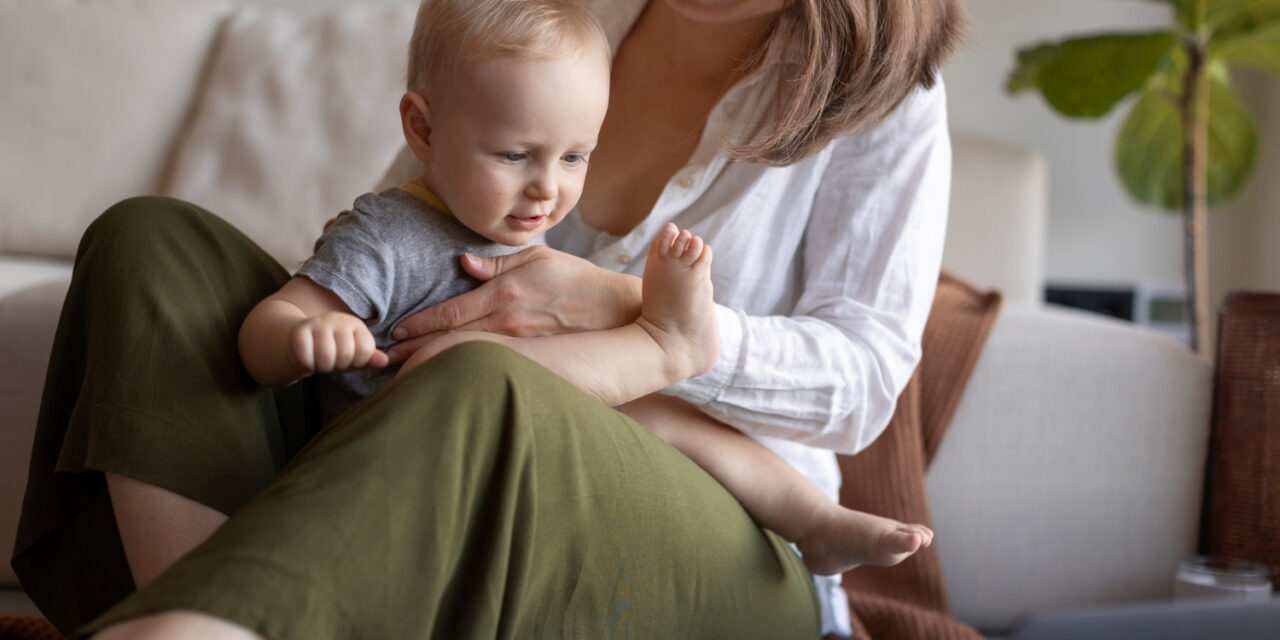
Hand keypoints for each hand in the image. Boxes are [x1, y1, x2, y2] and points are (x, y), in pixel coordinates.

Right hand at [289, 312, 387, 374]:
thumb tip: (385, 361)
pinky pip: (307, 358)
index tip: (347, 358)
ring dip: (322, 366)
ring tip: (319, 359)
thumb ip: (367, 358)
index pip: (365, 350)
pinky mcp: (299, 332)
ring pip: (327, 358)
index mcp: (355, 324)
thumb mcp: (351, 355)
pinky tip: (307, 358)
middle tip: (330, 360)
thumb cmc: (328, 350)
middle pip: (346, 355)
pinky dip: (307, 364)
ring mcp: (317, 323)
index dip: (356, 362)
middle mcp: (337, 319)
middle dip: (338, 365)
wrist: (294, 342)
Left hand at [387, 245, 641, 362]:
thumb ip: (498, 264)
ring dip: (433, 366)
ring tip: (406, 375)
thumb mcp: (539, 259)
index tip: (396, 333)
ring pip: (467, 358)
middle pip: (450, 340)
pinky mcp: (534, 363)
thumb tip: (463, 264)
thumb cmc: (579, 281)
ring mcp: (521, 346)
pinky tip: (448, 382)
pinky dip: (464, 375)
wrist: (619, 311)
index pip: (450, 314)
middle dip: (414, 351)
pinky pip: (491, 370)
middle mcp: (508, 323)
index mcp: (505, 294)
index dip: (419, 325)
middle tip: (385, 361)